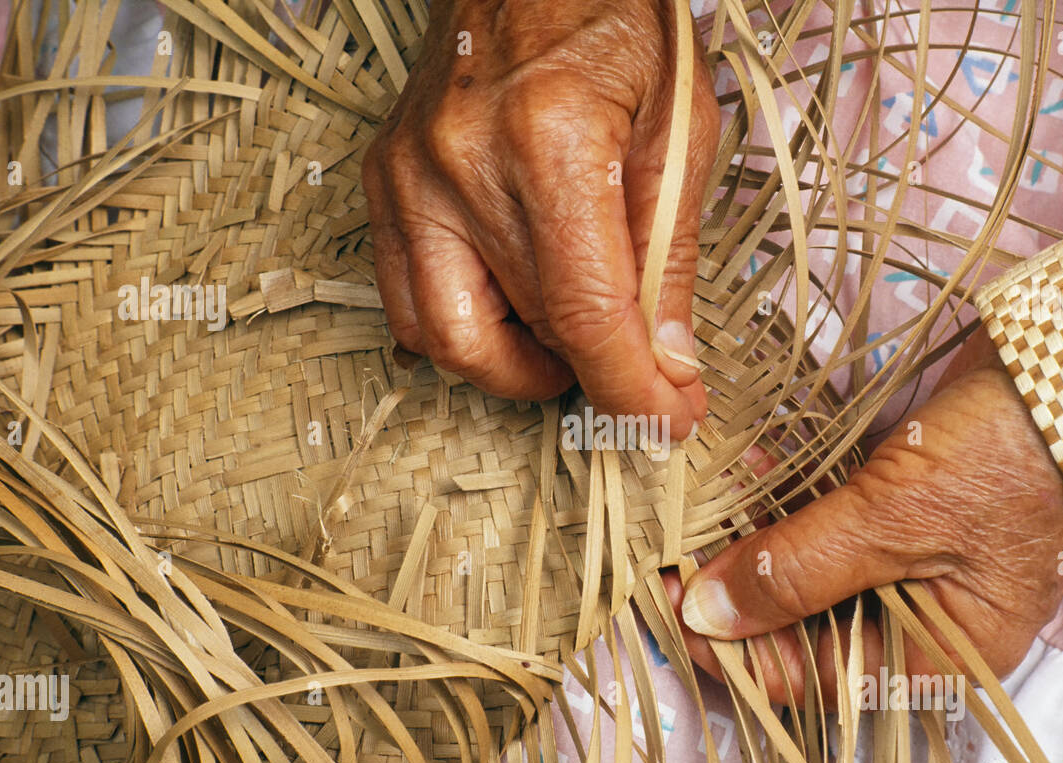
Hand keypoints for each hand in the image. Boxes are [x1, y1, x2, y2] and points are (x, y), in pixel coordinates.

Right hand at [362, 0, 717, 438]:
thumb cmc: (616, 25)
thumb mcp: (680, 130)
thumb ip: (669, 256)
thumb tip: (668, 365)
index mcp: (548, 141)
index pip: (582, 315)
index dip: (628, 390)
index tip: (664, 422)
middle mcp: (456, 165)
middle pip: (508, 340)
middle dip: (577, 382)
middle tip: (625, 370)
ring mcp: (405, 177)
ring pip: (441, 339)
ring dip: (512, 366)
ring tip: (569, 333)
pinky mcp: (383, 182)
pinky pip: (406, 301)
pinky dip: (463, 329)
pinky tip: (515, 309)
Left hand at [672, 19, 1062, 701]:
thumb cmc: (1009, 458)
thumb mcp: (893, 524)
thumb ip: (794, 572)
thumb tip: (704, 616)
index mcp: (935, 657)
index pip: (810, 680)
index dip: (734, 651)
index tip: (670, 604)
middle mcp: (918, 621)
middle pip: (800, 629)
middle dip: (733, 590)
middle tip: (667, 547)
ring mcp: (906, 562)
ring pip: (803, 571)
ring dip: (749, 541)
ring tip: (692, 506)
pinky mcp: (896, 509)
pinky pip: (821, 522)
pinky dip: (781, 503)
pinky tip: (743, 470)